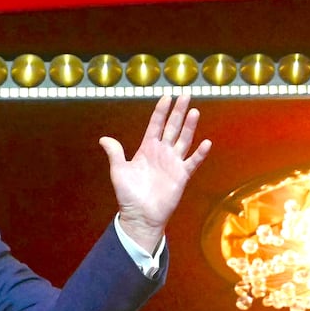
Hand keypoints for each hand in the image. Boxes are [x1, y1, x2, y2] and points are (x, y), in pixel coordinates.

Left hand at [99, 94, 211, 250]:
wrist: (140, 215)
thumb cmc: (128, 195)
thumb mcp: (119, 171)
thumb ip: (115, 153)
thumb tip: (103, 139)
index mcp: (147, 149)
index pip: (156, 125)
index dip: (161, 111)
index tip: (166, 97)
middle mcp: (162, 153)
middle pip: (172, 127)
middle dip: (178, 111)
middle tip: (185, 95)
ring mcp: (173, 163)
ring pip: (183, 140)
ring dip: (189, 126)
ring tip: (194, 111)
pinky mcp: (181, 176)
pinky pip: (192, 162)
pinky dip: (199, 153)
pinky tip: (205, 142)